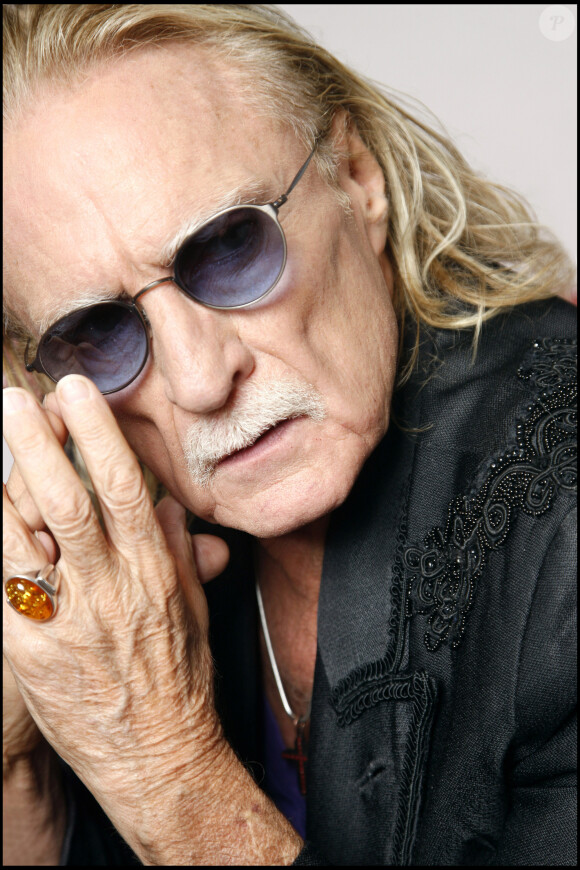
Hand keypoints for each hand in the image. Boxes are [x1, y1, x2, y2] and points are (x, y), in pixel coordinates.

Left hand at [3, 377, 229, 817]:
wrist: (158, 759)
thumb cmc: (179, 682)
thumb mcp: (194, 611)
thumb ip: (180, 553)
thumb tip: (172, 508)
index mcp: (153, 572)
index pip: (125, 487)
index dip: (98, 434)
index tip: (80, 394)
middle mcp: (110, 589)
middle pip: (68, 501)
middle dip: (41, 442)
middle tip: (19, 398)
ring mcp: (67, 622)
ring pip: (24, 539)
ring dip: (4, 484)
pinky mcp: (31, 653)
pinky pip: (1, 588)